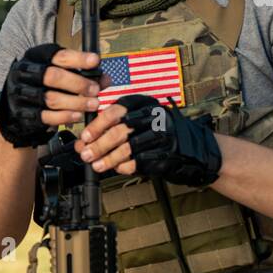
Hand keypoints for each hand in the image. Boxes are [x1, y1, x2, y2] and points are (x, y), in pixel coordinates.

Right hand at [0, 43, 106, 147]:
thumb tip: (105, 79)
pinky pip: (46, 116)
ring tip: (92, 104)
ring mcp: (22, 94)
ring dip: (75, 102)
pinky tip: (78, 115)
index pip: (57, 55)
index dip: (78, 58)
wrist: (15, 105)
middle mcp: (25, 74)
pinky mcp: (23, 113)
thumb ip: (81, 74)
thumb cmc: (44, 84)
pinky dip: (65, 117)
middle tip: (95, 90)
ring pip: (51, 98)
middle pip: (52, 76)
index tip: (95, 61)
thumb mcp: (59, 72)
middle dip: (78, 83)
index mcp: (35, 57)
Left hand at [76, 94, 222, 185]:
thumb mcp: (136, 120)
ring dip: (109, 159)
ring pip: (128, 148)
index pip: (115, 111)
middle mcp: (153, 116)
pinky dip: (125, 166)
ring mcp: (161, 135)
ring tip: (97, 166)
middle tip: (86, 155)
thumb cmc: (155, 132)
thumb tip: (82, 142)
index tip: (84, 137)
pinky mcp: (166, 153)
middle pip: (120, 131)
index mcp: (143, 103)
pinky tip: (117, 169)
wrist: (190, 146)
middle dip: (99, 145)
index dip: (97, 125)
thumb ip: (110, 128)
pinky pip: (140, 161)